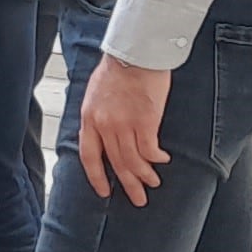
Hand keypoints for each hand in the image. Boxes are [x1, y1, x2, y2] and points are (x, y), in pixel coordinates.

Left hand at [77, 52, 174, 205]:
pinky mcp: (145, 122)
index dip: (96, 177)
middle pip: (115, 163)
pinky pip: (150, 150)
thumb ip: (98, 115)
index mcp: (89, 118)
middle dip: (127, 184)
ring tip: (153, 183)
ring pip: (133, 161)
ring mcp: (124, 125)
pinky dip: (156, 158)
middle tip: (138, 199)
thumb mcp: (96, 93)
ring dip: (144, 175)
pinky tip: (162, 160)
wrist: (135, 52)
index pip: (89, 156)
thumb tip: (104, 133)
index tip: (103, 191)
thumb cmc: (118, 67)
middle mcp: (104, 125)